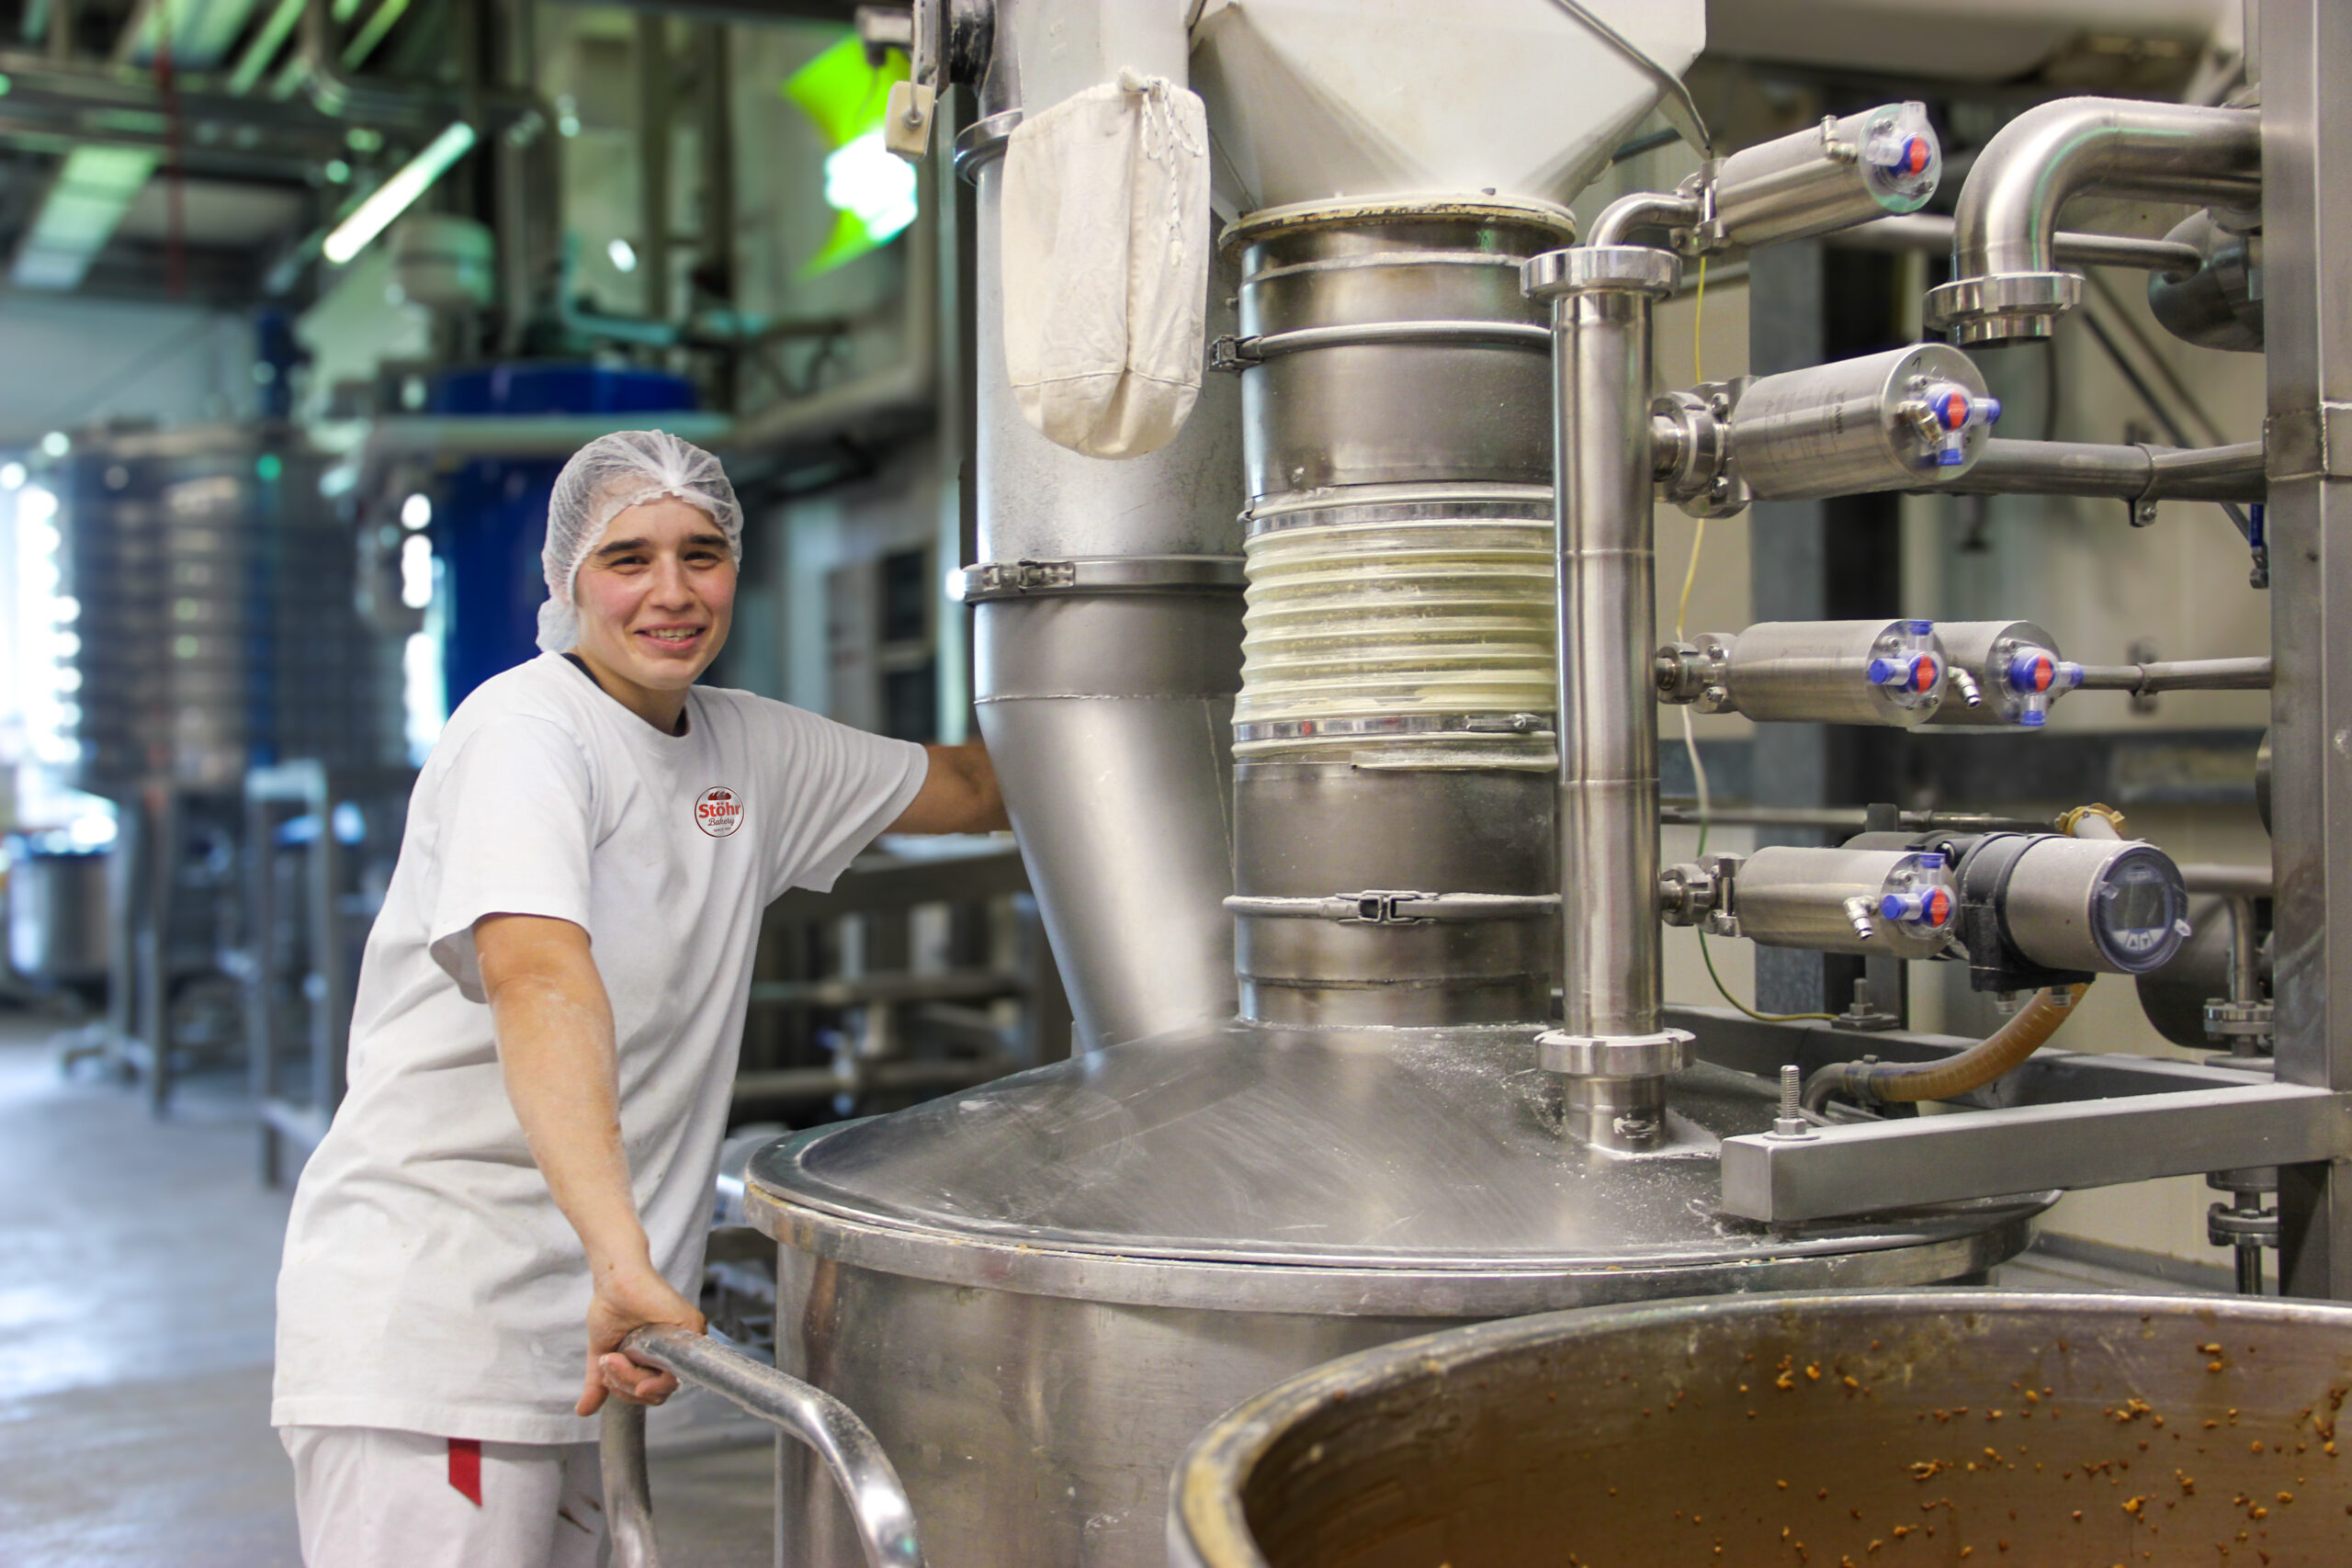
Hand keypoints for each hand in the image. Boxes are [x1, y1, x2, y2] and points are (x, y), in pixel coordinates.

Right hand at [577, 1261, 707, 1415]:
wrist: (613, 1280)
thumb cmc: (611, 1308)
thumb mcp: (602, 1352)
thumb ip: (598, 1382)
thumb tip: (584, 1411)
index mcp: (657, 1361)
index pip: (651, 1395)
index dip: (628, 1394)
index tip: (608, 1379)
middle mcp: (675, 1354)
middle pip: (656, 1394)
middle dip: (625, 1386)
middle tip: (609, 1364)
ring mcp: (685, 1342)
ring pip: (663, 1385)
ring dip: (629, 1378)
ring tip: (613, 1357)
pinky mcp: (691, 1327)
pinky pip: (676, 1367)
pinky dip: (646, 1369)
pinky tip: (625, 1356)